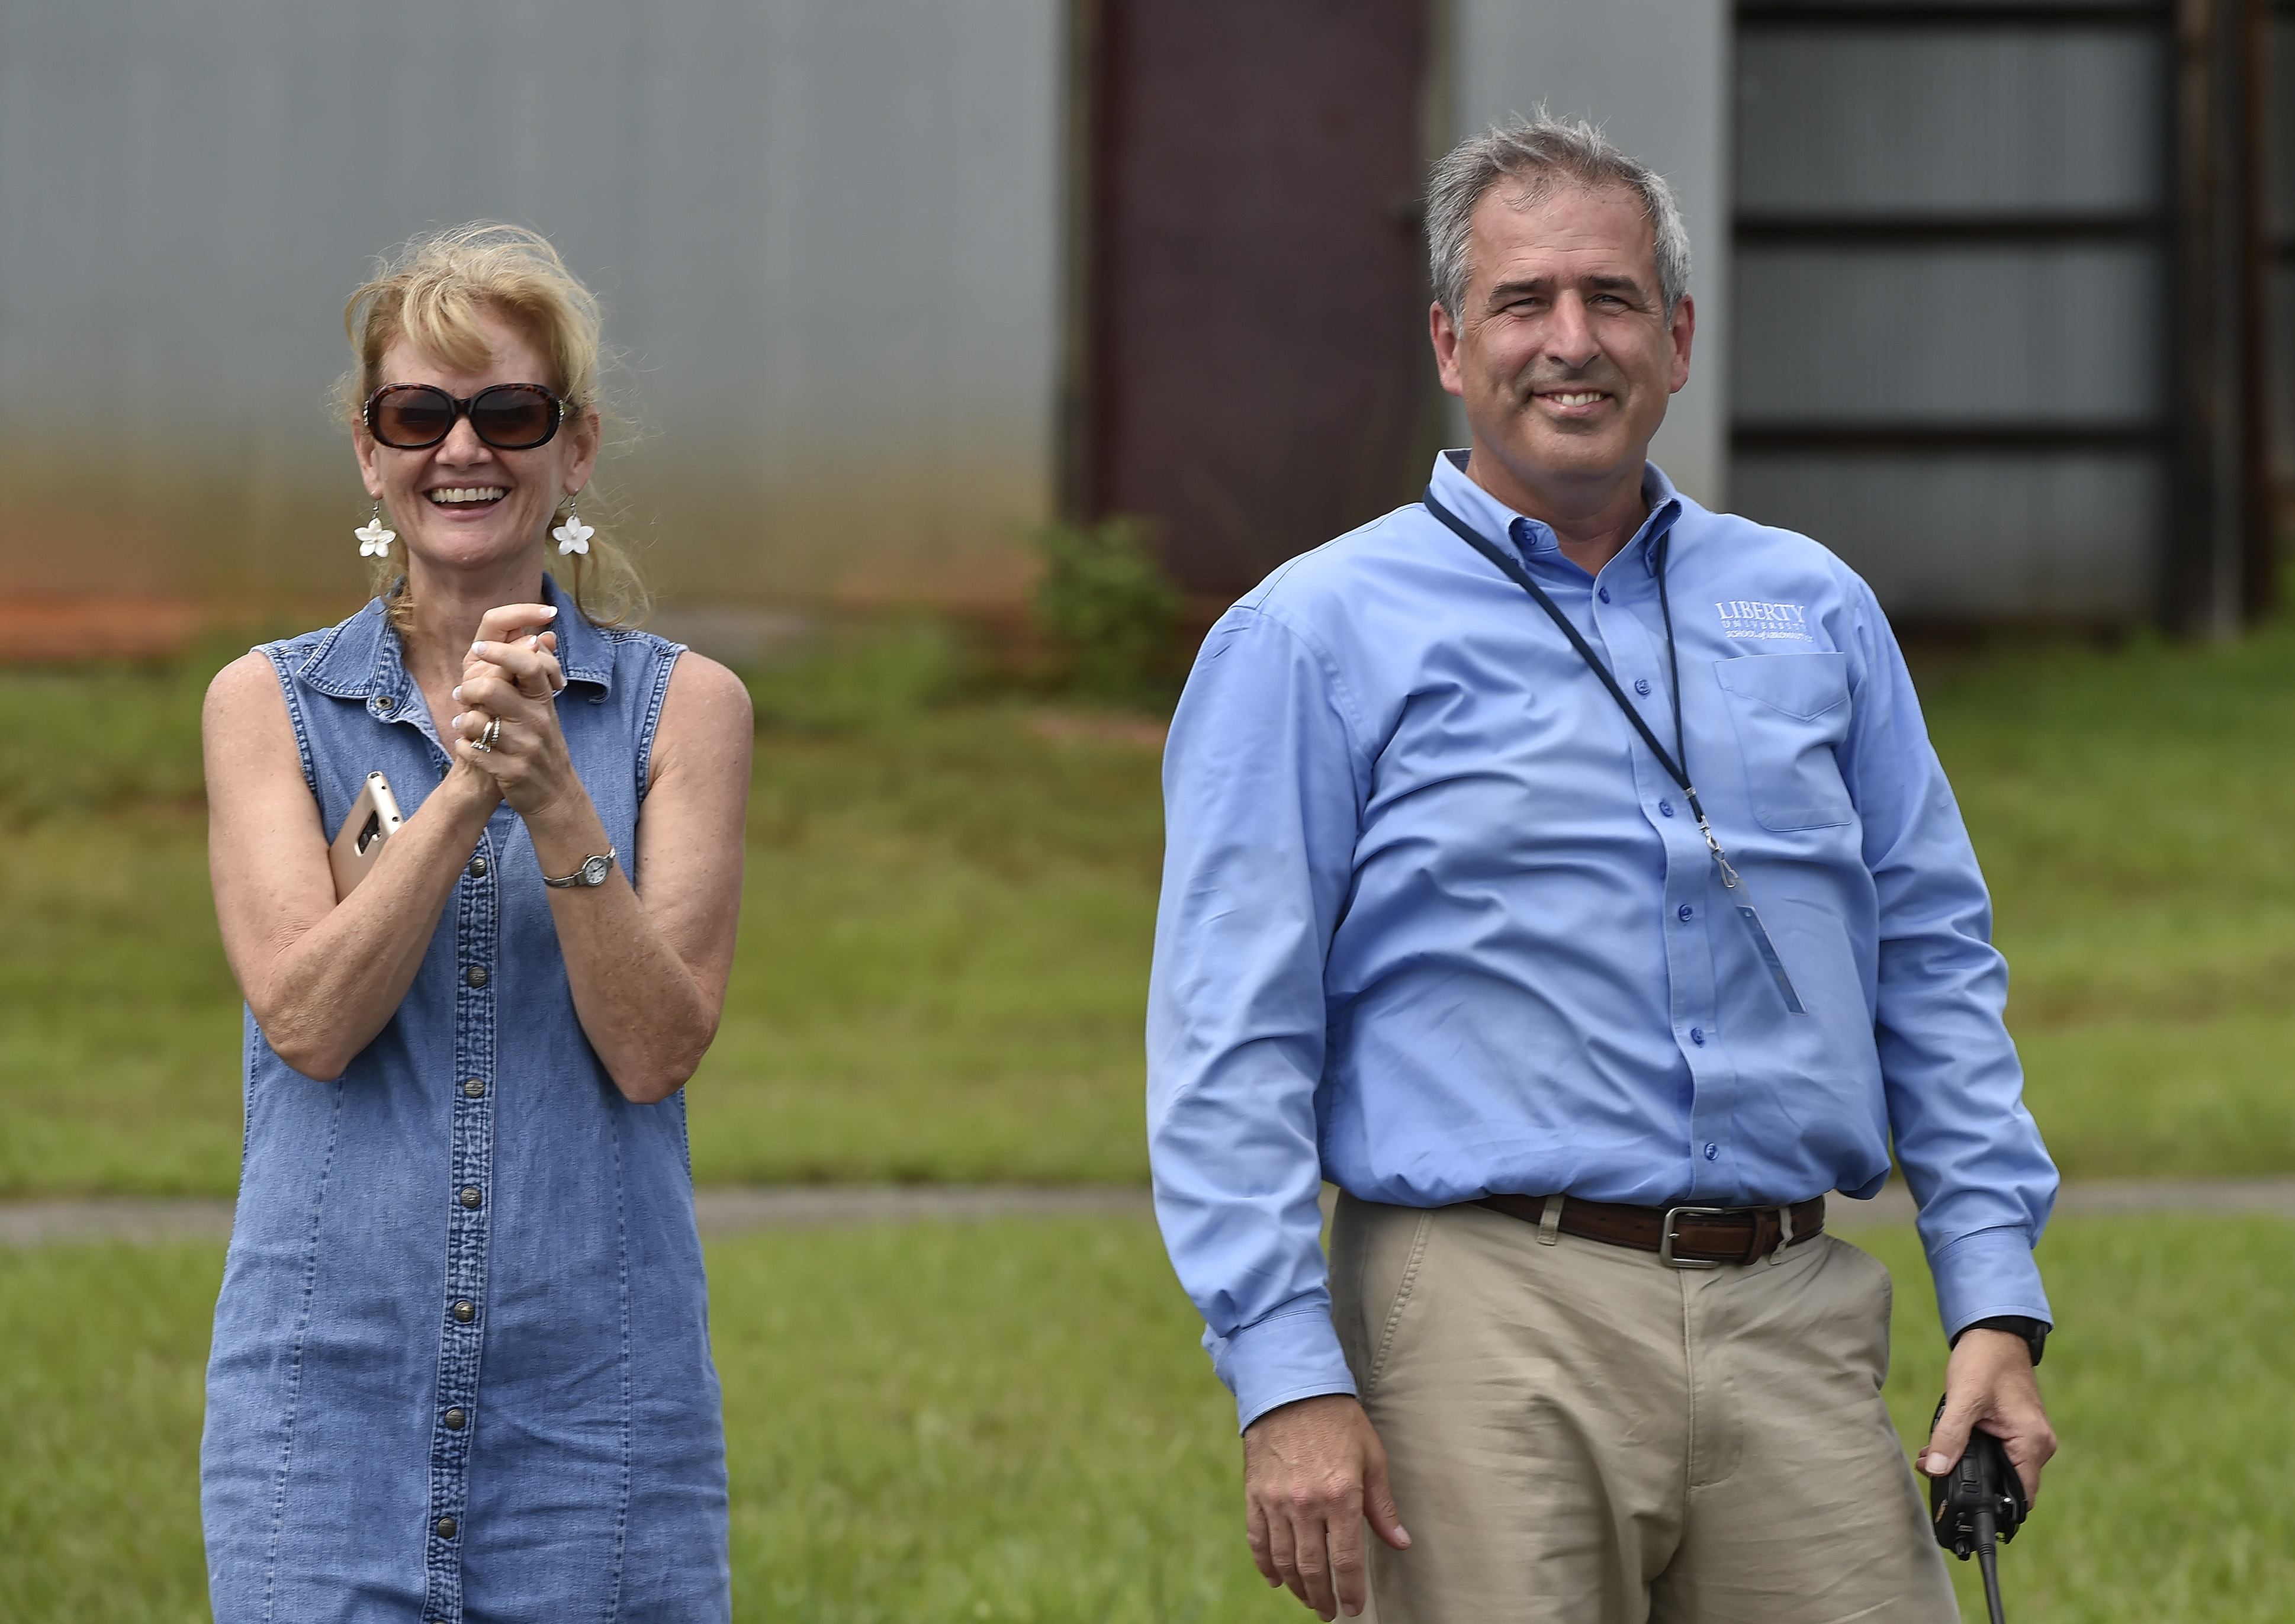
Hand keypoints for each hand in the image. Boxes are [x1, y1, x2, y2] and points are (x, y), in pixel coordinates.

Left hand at [450, 603, 572, 816]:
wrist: (554, 794)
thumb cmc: (543, 744)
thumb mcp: (545, 708)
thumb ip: (538, 673)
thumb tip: (540, 635)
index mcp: (544, 701)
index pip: (529, 664)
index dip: (501, 651)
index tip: (480, 647)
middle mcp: (538, 721)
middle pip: (492, 689)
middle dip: (469, 689)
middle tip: (463, 694)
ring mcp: (525, 748)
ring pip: (476, 722)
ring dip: (464, 722)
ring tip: (465, 725)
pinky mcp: (510, 771)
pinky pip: (472, 750)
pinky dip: (464, 747)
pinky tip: (470, 747)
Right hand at [1242, 1394, 1409, 1620]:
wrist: (1291, 1388)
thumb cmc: (1338, 1421)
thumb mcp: (1372, 1457)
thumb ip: (1382, 1506)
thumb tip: (1400, 1542)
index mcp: (1341, 1496)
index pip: (1346, 1560)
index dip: (1351, 1591)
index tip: (1353, 1608)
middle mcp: (1306, 1504)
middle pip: (1313, 1568)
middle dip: (1322, 1598)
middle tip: (1329, 1612)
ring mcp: (1276, 1500)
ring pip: (1284, 1560)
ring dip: (1297, 1587)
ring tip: (1307, 1599)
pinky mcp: (1255, 1493)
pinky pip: (1257, 1539)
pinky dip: (1266, 1564)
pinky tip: (1276, 1578)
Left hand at [1920, 1328, 2056, 1504]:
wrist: (1995, 1332)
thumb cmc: (1985, 1360)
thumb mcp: (1963, 1399)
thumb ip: (1950, 1436)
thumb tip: (1936, 1470)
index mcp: (2033, 1443)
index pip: (2020, 1496)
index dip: (1993, 1507)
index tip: (1961, 1507)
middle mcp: (2038, 1445)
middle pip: (2008, 1484)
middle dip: (1971, 1483)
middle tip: (1933, 1471)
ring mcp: (2029, 1437)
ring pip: (2000, 1468)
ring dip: (1968, 1466)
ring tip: (1932, 1459)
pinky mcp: (2018, 1429)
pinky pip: (1999, 1452)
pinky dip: (1973, 1451)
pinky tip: (1945, 1446)